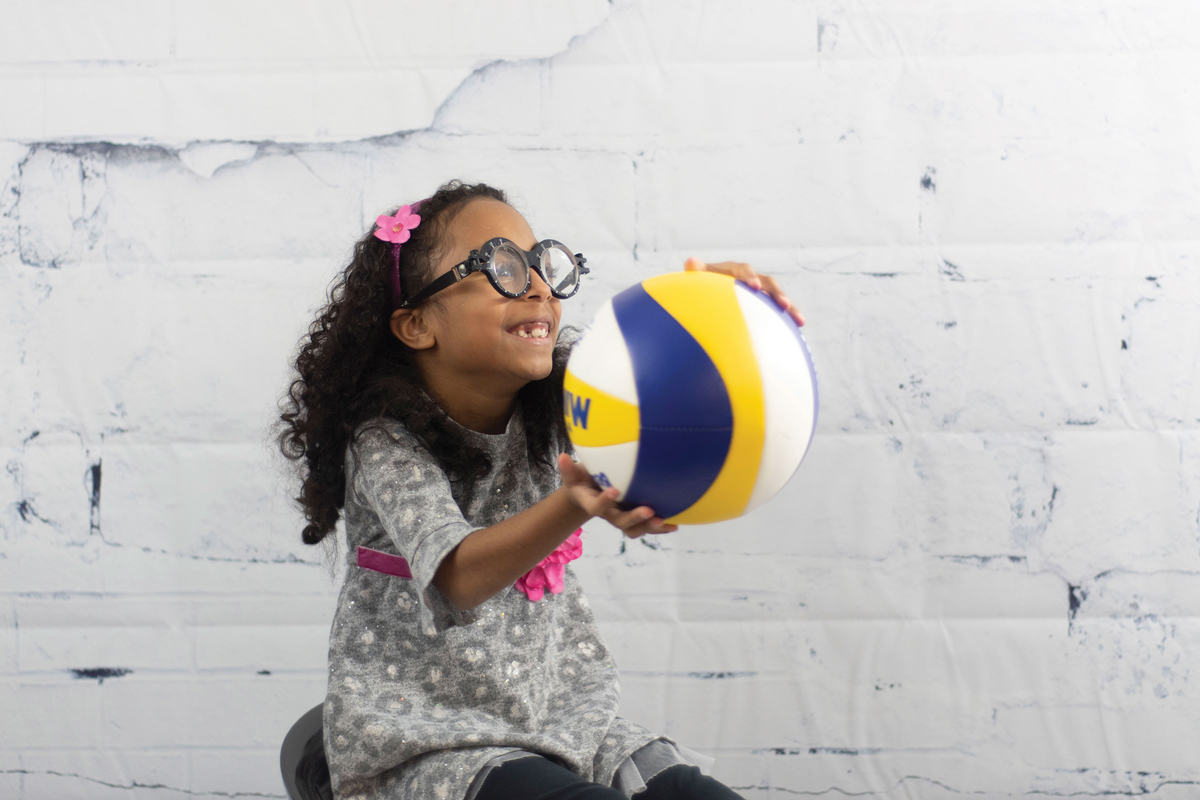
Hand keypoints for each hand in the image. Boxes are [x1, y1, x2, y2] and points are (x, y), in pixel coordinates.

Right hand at [558, 454, 678, 537]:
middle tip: (648, 510)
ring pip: (635, 529)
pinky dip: (661, 527)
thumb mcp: (574, 474)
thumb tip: (562, 456)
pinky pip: (648, 526)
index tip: (614, 490)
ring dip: (650, 527)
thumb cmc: (582, 479)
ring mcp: (623, 518)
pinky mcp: (635, 519)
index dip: (605, 501)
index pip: (596, 508)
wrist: (590, 492)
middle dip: (635, 517)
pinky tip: (676, 524)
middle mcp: (609, 514)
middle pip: (620, 522)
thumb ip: (569, 469)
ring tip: (663, 520)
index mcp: (593, 504)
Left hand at [684, 257, 804, 326]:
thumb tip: (690, 262)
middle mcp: (752, 279)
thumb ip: (697, 271)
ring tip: (801, 321)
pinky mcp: (764, 305)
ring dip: (790, 308)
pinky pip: (778, 311)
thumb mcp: (699, 278)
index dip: (750, 278)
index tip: (755, 287)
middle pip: (768, 284)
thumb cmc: (703, 284)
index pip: (745, 272)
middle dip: (777, 294)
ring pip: (777, 298)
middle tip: (784, 304)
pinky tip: (798, 330)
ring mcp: (761, 293)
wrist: (712, 292)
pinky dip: (788, 319)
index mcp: (736, 271)